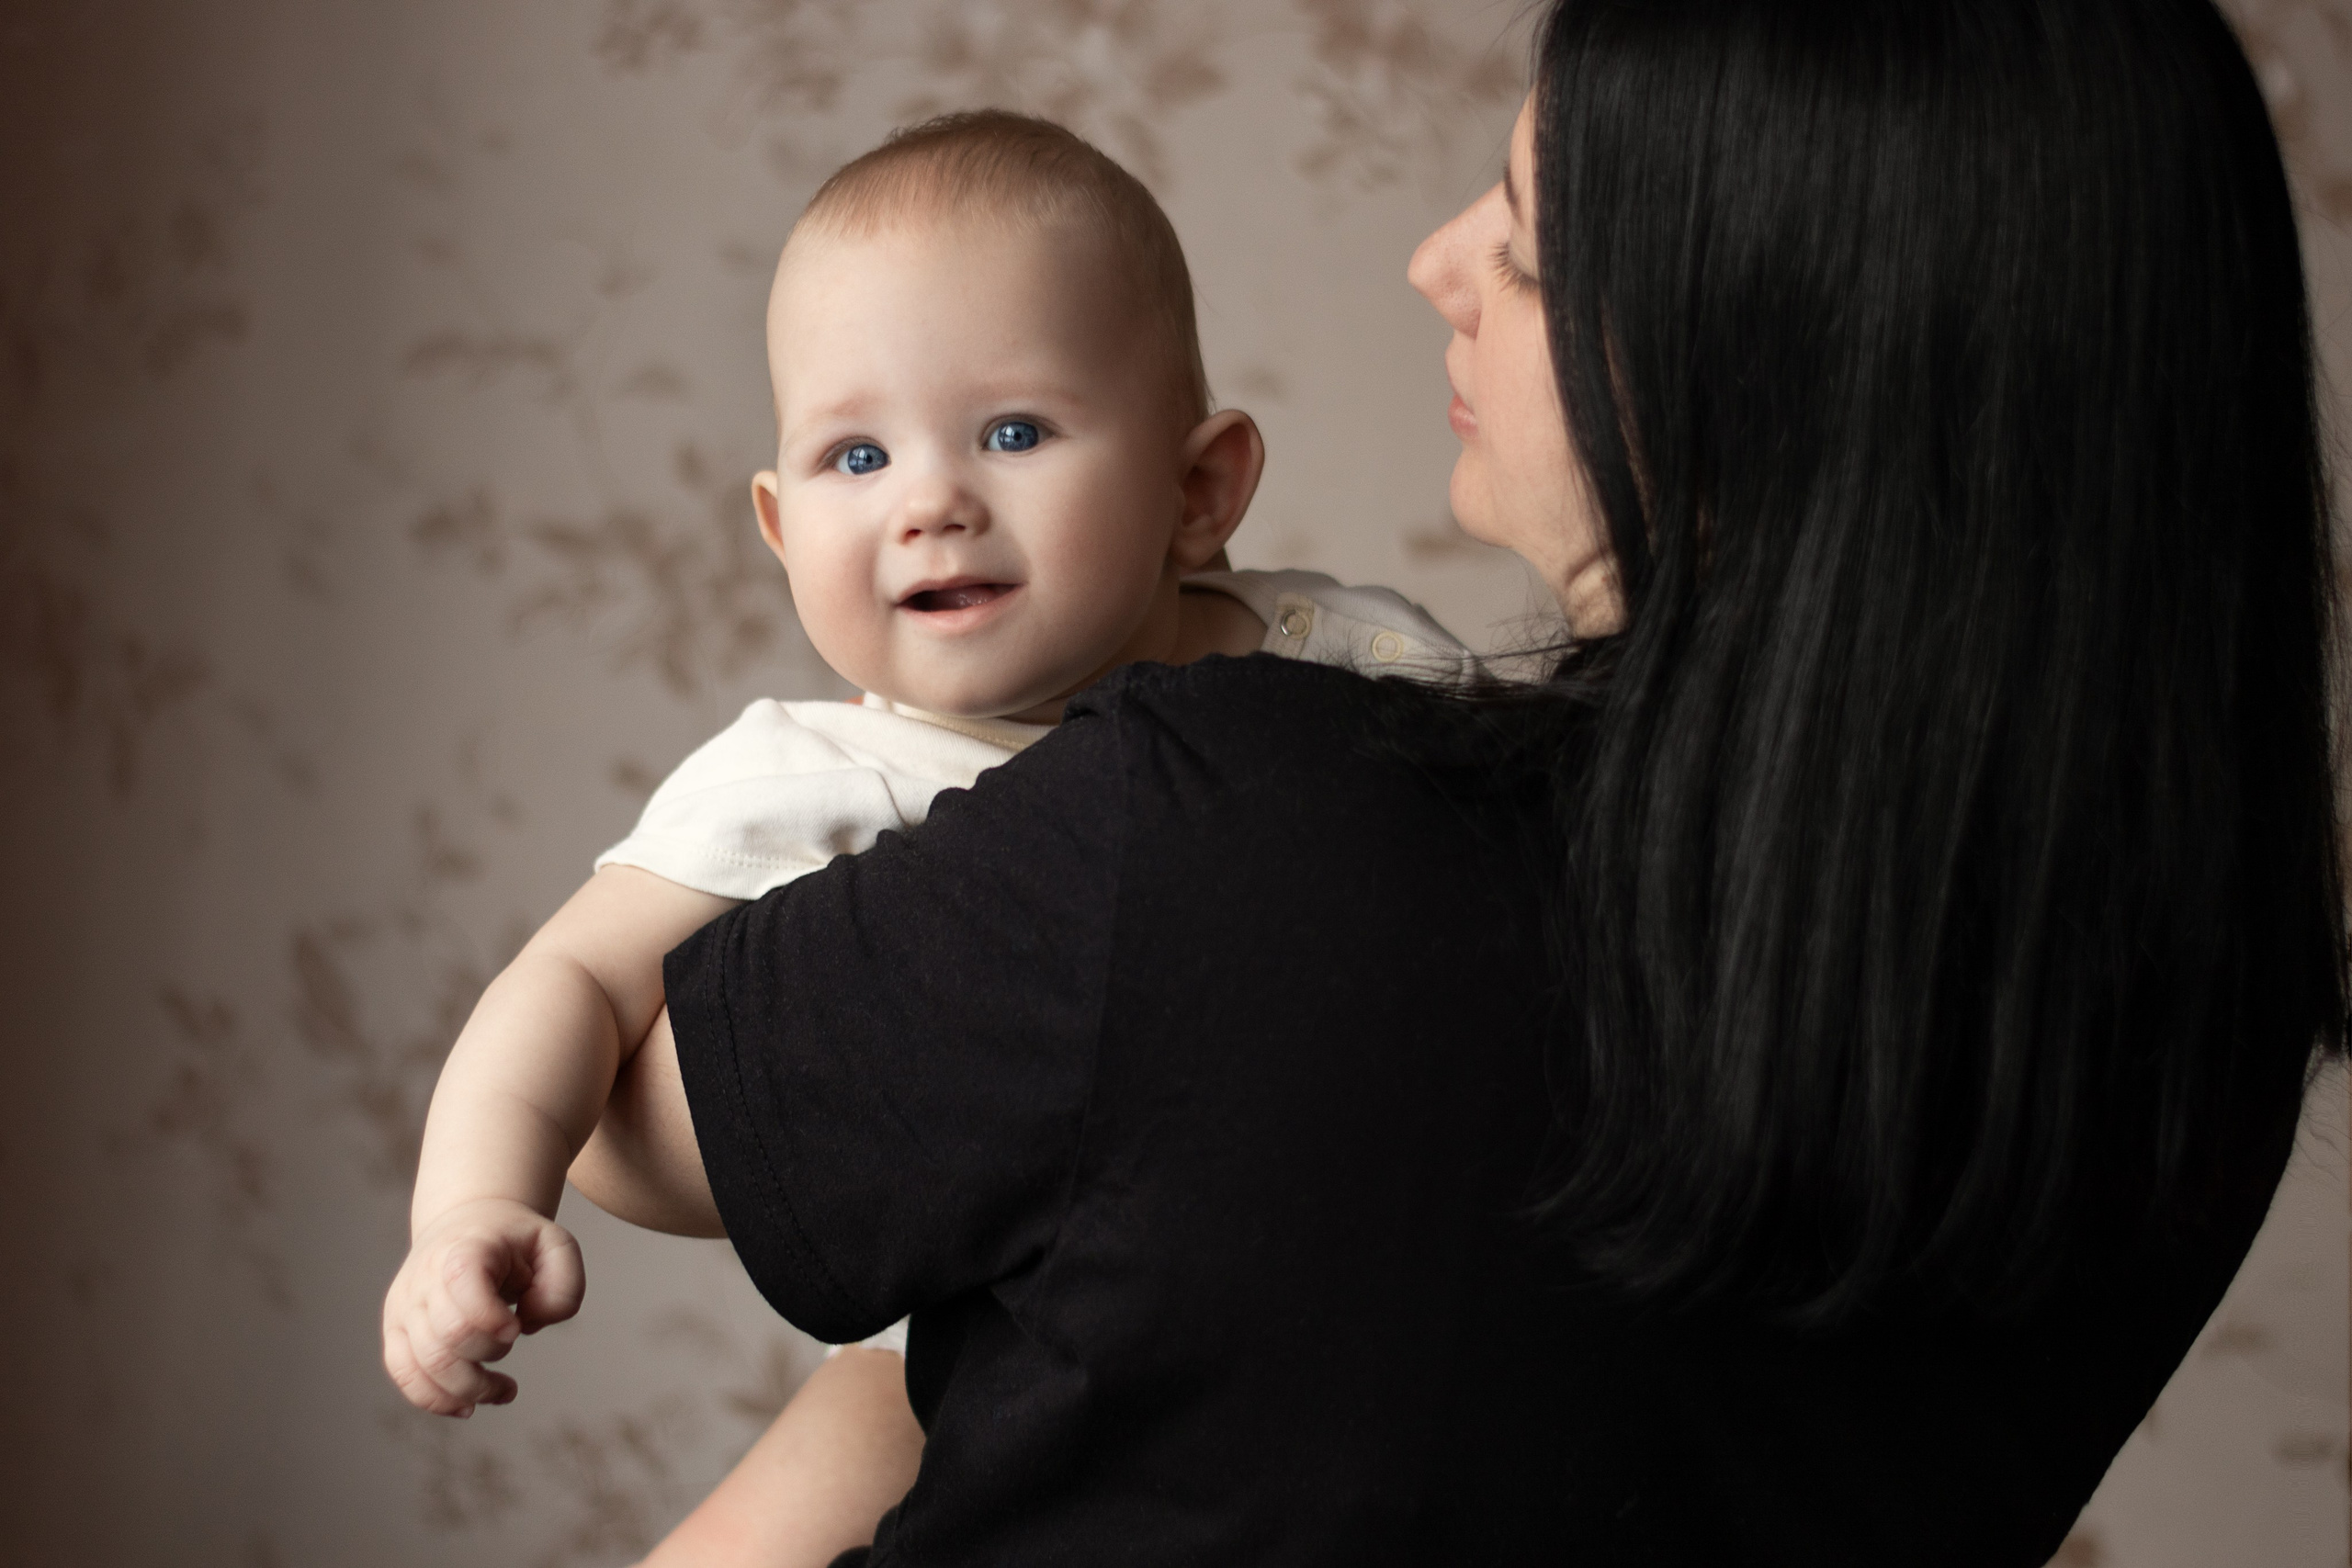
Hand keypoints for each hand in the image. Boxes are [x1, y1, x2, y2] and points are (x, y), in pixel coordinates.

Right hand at [382, 1196, 584, 1416]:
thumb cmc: (516, 1241)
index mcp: (463, 1249)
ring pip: (424, 1365)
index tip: (517, 1327)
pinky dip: (435, 1400)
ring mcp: (405, 1306)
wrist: (468, 1225)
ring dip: (469, 1389)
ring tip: (503, 1390)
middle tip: (512, 1343)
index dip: (492, 1320)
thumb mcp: (556, 1245)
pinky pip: (404, 1375)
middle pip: (447, 1338)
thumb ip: (564, 1285)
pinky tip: (468, 1406)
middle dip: (489, 1356)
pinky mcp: (397, 1330)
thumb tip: (530, 1323)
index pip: (463, 1287)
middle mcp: (424, 1278)